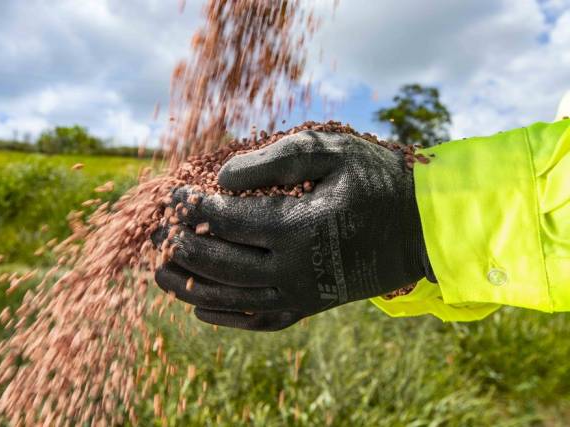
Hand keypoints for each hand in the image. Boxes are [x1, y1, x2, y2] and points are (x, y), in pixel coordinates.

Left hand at [153, 130, 431, 330]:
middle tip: (155, 233)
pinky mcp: (309, 307)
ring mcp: (303, 294)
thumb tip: (222, 179)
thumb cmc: (376, 181)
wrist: (421, 228)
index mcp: (300, 228)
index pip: (229, 220)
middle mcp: (297, 270)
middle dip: (182, 246)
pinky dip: (225, 317)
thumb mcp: (331, 151)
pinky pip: (258, 320)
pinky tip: (200, 308)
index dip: (194, 208)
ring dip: (191, 287)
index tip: (173, 196)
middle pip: (222, 263)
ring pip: (232, 299)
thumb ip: (275, 159)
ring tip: (159, 272)